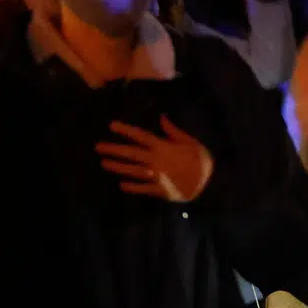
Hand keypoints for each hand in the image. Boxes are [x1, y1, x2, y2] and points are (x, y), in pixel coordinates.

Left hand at [96, 116, 214, 202]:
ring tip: (104, 163)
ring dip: (118, 167)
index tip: (112, 126)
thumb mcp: (191, 141)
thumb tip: (162, 117)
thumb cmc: (201, 160)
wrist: (209, 184)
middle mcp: (156, 161)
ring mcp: (156, 176)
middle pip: (131, 154)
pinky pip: (143, 189)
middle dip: (114, 149)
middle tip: (98, 147)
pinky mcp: (160, 190)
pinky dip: (132, 187)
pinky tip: (122, 185)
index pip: (140, 136)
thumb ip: (174, 131)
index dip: (125, 130)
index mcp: (163, 147)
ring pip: (133, 170)